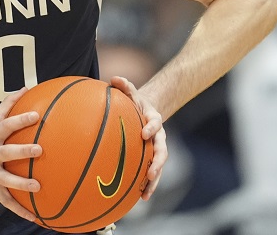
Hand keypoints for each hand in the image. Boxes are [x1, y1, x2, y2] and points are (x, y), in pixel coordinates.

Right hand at [0, 88, 42, 221]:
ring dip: (21, 184)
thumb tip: (28, 87)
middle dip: (22, 151)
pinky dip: (19, 210)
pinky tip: (35, 216)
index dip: (20, 120)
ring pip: (5, 180)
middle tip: (39, 149)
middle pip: (6, 152)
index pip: (7, 124)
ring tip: (38, 187)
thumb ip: (8, 104)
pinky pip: (5, 201)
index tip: (36, 115)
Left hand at [110, 76, 166, 200]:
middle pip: (162, 151)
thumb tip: (114, 78)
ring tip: (146, 193)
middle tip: (152, 172)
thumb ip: (125, 86)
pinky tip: (140, 198)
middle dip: (158, 162)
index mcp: (154, 120)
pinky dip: (147, 186)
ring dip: (154, 180)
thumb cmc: (135, 103)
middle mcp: (159, 137)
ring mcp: (157, 150)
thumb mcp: (131, 93)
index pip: (156, 123)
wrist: (145, 113)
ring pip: (159, 167)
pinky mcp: (152, 159)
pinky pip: (151, 174)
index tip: (144, 133)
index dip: (152, 128)